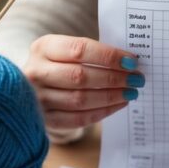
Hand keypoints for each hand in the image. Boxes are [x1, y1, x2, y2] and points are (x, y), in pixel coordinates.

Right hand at [24, 34, 142, 130]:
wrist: (31, 89)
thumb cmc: (59, 65)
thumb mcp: (66, 52)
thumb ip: (92, 54)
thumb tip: (129, 62)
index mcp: (43, 47)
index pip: (80, 49)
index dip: (109, 56)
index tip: (132, 61)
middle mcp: (36, 72)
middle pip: (80, 76)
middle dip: (114, 78)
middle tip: (136, 79)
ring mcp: (38, 98)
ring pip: (80, 99)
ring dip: (111, 96)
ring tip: (131, 92)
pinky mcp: (45, 120)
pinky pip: (78, 118)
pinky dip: (103, 112)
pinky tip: (118, 104)